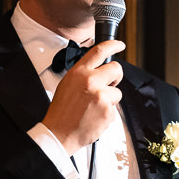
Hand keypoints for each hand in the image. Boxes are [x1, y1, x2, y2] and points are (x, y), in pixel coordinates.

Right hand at [43, 39, 125, 153]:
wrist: (59, 133)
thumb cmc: (62, 111)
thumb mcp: (67, 84)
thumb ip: (84, 75)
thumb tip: (99, 72)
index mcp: (79, 73)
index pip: (99, 51)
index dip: (113, 45)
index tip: (120, 45)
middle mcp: (91, 81)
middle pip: (116, 69)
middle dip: (116, 77)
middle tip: (110, 85)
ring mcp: (101, 95)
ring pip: (117, 92)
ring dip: (110, 99)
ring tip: (94, 107)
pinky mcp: (108, 110)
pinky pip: (115, 108)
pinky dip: (107, 113)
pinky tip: (95, 116)